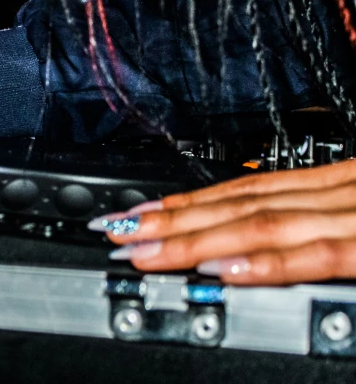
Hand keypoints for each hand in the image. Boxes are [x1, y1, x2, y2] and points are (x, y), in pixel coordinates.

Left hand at [89, 160, 355, 284]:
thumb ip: (317, 226)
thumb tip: (255, 246)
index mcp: (336, 184)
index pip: (246, 191)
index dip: (187, 204)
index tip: (139, 214)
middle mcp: (338, 194)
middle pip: (239, 205)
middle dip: (173, 221)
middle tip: (119, 232)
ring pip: (261, 224)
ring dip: (196, 238)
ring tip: (144, 250)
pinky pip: (316, 255)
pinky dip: (264, 263)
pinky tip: (217, 269)